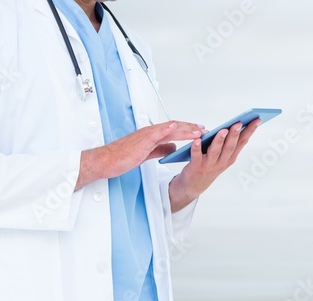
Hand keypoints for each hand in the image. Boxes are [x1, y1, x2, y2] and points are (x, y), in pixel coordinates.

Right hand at [76, 121, 205, 189]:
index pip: (174, 130)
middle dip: (191, 128)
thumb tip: (173, 147)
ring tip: (198, 130)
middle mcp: (150, 132)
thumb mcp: (147, 153)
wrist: (107, 161)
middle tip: (205, 130)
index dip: (188, 129)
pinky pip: (155, 133)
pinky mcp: (140, 141)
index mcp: (152, 135)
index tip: (200, 131)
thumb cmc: (123, 157)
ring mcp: (146, 135)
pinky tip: (174, 127)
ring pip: (169, 129)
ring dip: (185, 129)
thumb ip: (160, 148)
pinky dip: (165, 128)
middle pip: (175, 127)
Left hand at [169, 119, 260, 210]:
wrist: (194, 186)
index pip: (242, 141)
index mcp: (230, 157)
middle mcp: (222, 161)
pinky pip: (197, 156)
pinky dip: (196, 148)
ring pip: (216, 151)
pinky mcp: (196, 166)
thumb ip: (228, 144)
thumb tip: (235, 125)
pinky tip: (197, 140)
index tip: (257, 120)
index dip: (250, 130)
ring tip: (223, 130)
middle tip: (239, 123)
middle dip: (235, 134)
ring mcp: (210, 165)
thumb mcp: (223, 157)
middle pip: (230, 146)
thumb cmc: (209, 167)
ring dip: (219, 140)